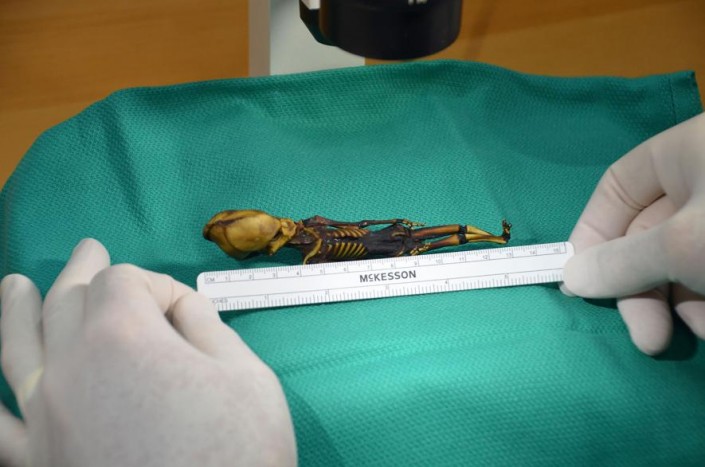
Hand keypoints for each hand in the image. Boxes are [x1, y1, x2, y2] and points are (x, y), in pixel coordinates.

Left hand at [0, 239, 296, 466]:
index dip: (158, 284)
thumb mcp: (246, 371)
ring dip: (15, 309)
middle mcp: (69, 366)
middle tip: (90, 249)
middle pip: (66, 300)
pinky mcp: (37, 460)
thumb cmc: (240, 449)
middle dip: (86, 271)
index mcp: (122, 335)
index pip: (125, 280)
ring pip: (16, 347)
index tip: (188, 310)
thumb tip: (177, 306)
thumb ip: (204, 322)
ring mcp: (43, 416)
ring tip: (11, 285)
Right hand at [562, 113, 704, 354]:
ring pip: (684, 260)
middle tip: (646, 337)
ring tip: (698, 332)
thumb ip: (622, 262)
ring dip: (680, 303)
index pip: (619, 187)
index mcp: (684, 153)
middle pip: (650, 234)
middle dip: (644, 289)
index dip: (594, 233)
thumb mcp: (682, 246)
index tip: (583, 282)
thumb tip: (571, 278)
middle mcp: (704, 178)